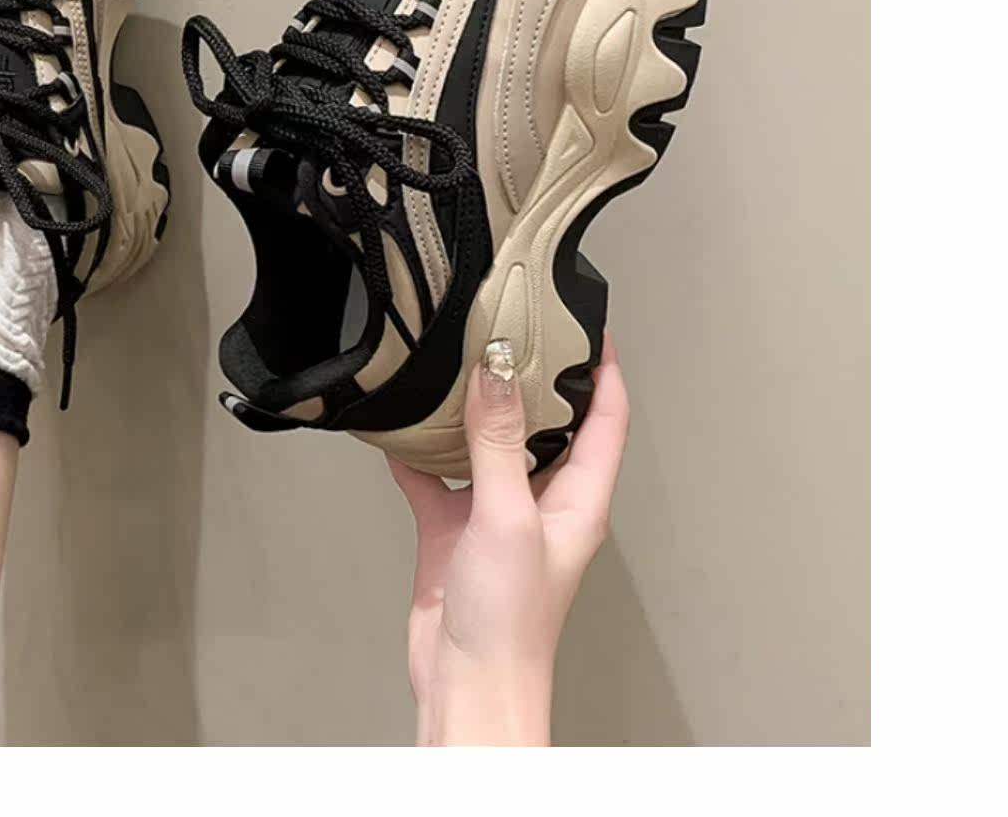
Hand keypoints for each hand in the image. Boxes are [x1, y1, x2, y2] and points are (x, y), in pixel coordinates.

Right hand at [388, 332, 629, 745]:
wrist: (465, 685)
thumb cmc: (510, 624)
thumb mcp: (508, 516)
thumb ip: (498, 440)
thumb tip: (497, 370)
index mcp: (580, 498)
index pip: (607, 418)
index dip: (605, 368)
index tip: (590, 323)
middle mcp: (543, 501)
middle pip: (547, 423)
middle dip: (532, 377)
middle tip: (511, 328)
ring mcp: (497, 516)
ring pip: (489, 445)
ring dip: (474, 410)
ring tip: (457, 363)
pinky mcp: (454, 533)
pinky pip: (437, 480)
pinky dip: (419, 455)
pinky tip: (400, 430)